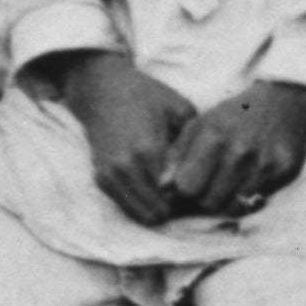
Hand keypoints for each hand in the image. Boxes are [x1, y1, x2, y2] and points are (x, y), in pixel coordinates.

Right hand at [38, 49, 194, 229]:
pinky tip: (157, 193)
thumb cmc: (146, 96)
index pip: (176, 194)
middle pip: (159, 210)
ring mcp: (110, 175)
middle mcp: (126, 167)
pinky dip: (142, 206)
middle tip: (192, 199)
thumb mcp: (180, 108)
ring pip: (141, 214)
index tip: (204, 192)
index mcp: (149, 150)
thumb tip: (204, 171)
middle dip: (178, 208)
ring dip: (159, 210)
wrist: (101, 91)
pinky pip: (126, 207)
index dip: (193, 198)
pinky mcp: (100, 179)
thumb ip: (192, 142)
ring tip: (176, 197)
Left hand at [163, 79, 305, 217]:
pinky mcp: (286, 169)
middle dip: (205, 199)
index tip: (188, 184)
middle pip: (210, 202)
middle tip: (209, 186)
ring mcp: (266, 161)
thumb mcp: (199, 125)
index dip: (184, 190)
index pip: (187, 187)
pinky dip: (251, 194)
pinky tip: (250, 177)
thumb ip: (176, 155)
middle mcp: (241, 151)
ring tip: (227, 184)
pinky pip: (259, 199)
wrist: (283, 99)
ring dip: (228, 200)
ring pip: (235, 206)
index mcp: (214, 136)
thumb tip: (162, 187)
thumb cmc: (233, 115)